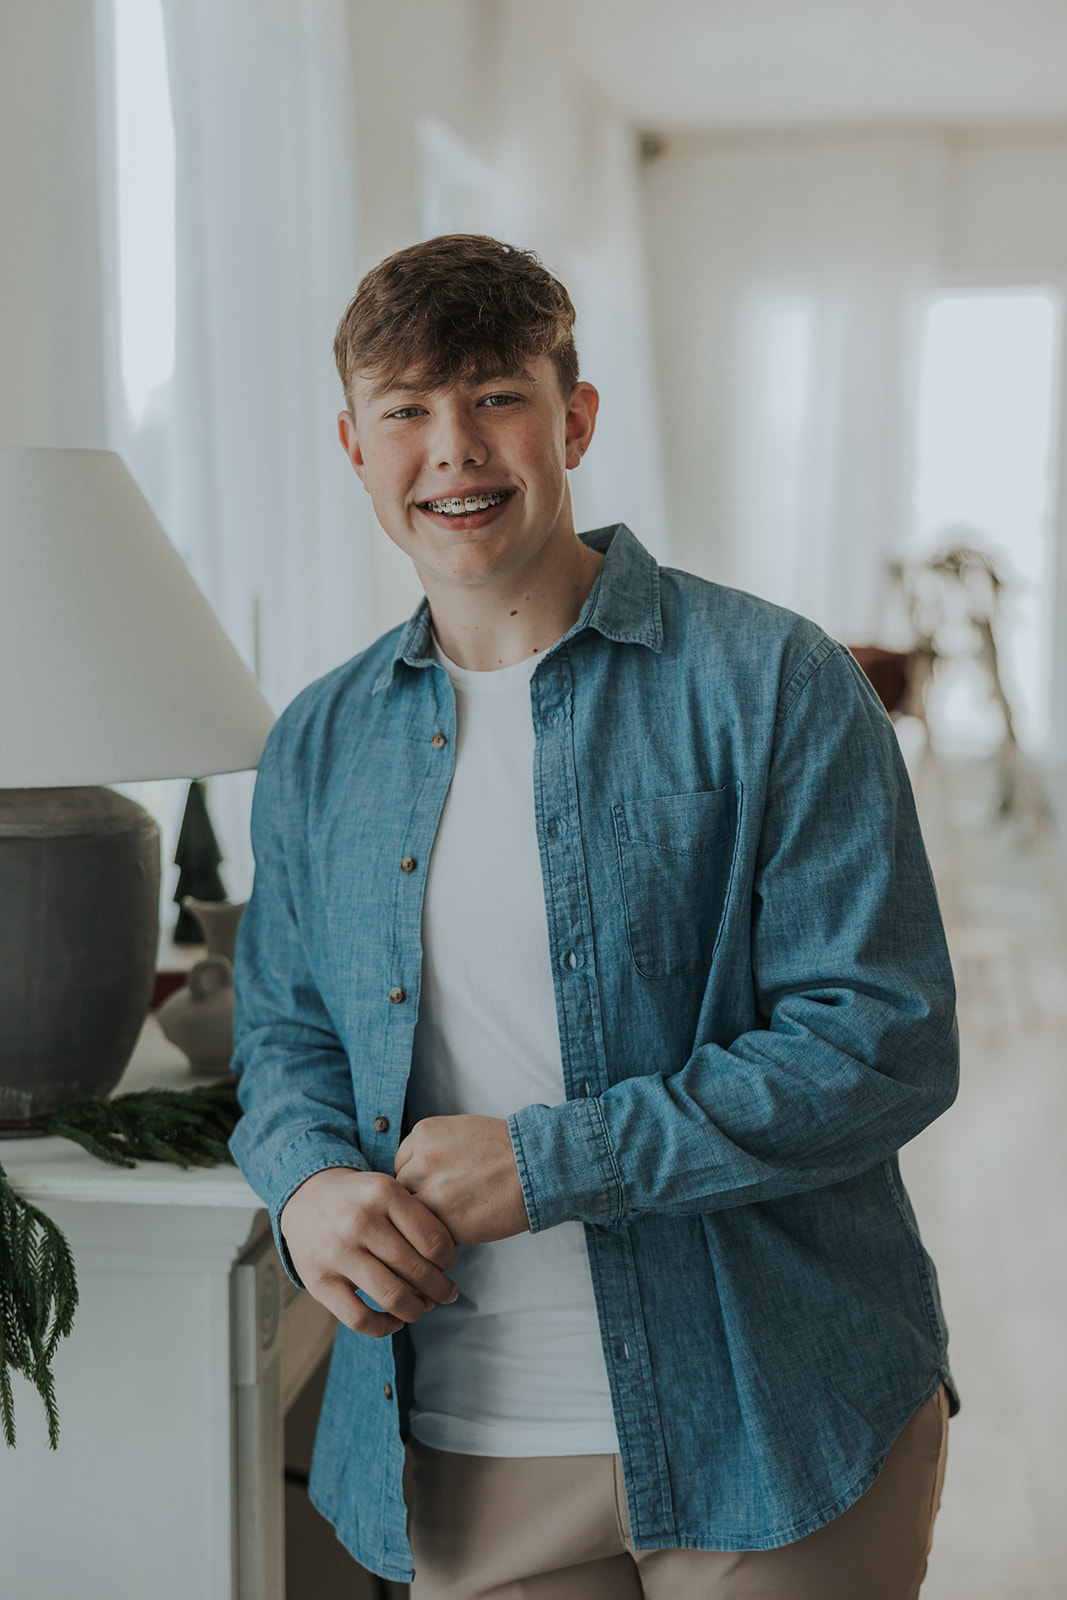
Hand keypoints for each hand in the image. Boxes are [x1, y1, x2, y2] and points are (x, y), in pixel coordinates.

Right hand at [280, 1167, 458, 1337]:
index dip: (449, 1260)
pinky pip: (359, 1318)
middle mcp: (361, 1220)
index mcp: (384, 1193)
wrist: (305, 1196)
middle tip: (447, 1292)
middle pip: (417, 1270)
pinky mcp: (319, 1281)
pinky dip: (384, 1326)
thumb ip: (417, 1216)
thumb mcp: (389, 1188)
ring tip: (424, 1306)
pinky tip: (395, 1320)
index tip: (449, 1265)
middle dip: (440, 1289)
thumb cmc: (359, 1198)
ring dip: (417, 1309)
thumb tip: (448, 1265)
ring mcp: (338, 1252)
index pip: (433, 1240)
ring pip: (393, 1296)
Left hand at [394, 1115, 529, 1245]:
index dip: (418, 1177)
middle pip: (402, 1189)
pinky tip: (466, 1225)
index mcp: (423, 1133)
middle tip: (447, 1202)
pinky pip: (430, 1234)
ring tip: (456, 1215)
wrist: (538, 1166)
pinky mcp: (444, 1222)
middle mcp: (421, 1160)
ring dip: (428, 1219)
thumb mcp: (461, 1131)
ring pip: (412, 1215)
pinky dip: (443, 1234)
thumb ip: (432, 1148)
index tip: (438, 1182)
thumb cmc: (507, 1149)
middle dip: (420, 1198)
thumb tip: (414, 1171)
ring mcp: (430, 1192)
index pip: (401, 1163)